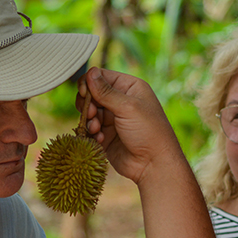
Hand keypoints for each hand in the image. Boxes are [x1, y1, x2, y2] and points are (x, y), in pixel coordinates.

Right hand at [77, 67, 183, 184]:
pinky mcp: (106, 134)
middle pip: (91, 94)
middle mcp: (120, 101)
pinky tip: (100, 139)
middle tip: (91, 113)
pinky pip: (90, 129)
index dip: (89, 83)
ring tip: (96, 128)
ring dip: (89, 120)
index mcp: (129, 87)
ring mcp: (113, 118)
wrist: (153, 164)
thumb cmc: (149, 133)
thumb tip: (90, 73)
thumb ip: (106, 91)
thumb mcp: (128, 107)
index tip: (84, 93)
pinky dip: (92, 133)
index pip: (101, 77)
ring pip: (89, 112)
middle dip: (88, 104)